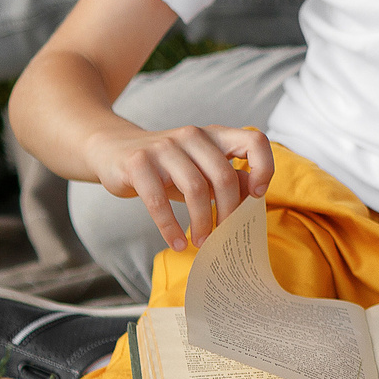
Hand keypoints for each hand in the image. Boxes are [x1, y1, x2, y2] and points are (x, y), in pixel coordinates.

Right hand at [88, 124, 274, 250]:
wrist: (113, 150)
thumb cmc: (167, 166)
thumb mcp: (199, 168)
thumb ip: (226, 177)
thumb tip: (251, 197)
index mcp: (215, 135)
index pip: (254, 141)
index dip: (264, 167)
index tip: (257, 195)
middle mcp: (193, 135)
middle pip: (224, 176)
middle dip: (228, 212)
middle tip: (224, 234)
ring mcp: (165, 147)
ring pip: (195, 189)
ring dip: (201, 223)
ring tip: (201, 241)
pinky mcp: (139, 163)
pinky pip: (158, 201)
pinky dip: (170, 227)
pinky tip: (176, 243)